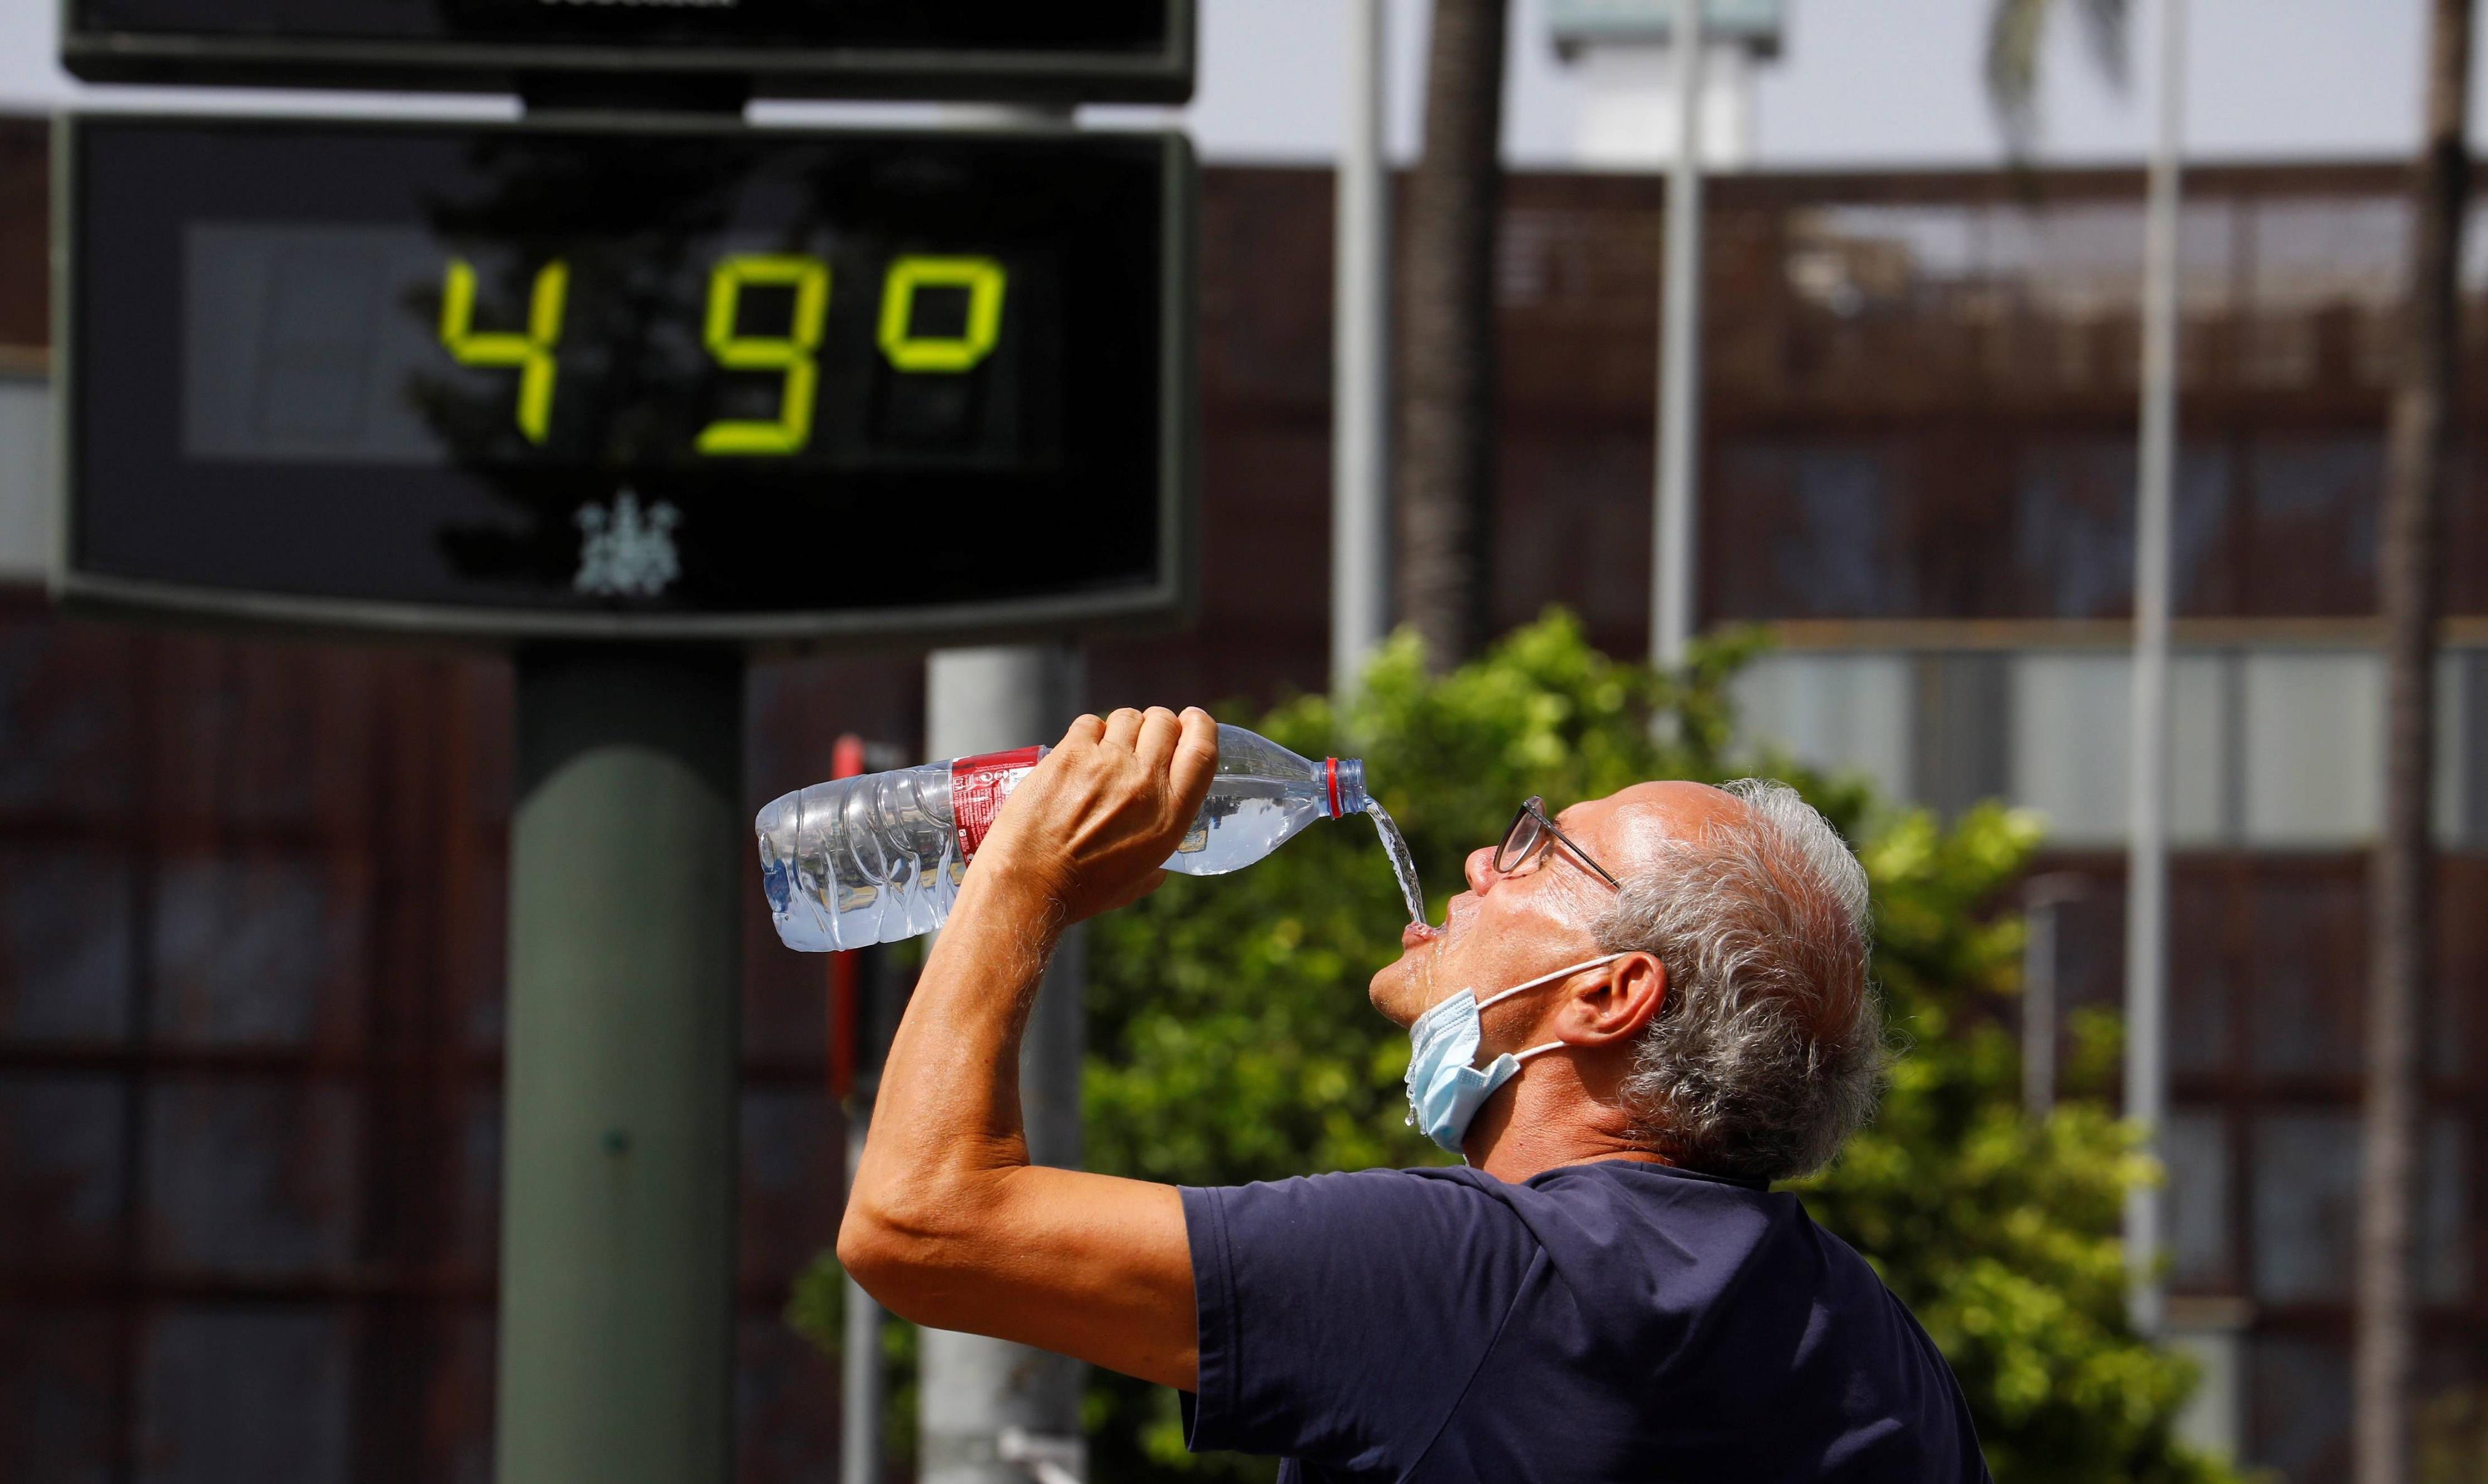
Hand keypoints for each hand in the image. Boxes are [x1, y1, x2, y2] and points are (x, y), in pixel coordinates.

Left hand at [972, 706, 1218, 925]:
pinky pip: (1089, 723)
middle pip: (1164, 723)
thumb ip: (1156, 865)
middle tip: (1143, 739)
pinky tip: (1079, 753)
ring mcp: (1107, 763)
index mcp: (1170, 815)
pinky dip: (1088, 734)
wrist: (1030, 882)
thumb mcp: (1138, 882)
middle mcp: (1144, 782)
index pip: (1201, 751)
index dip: (1201, 727)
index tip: (1192, 721)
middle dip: (1158, 725)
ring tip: (1107, 750)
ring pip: (1127, 718)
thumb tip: (1158, 866)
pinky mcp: (1070, 753)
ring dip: (1122, 729)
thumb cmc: (1082, 890)